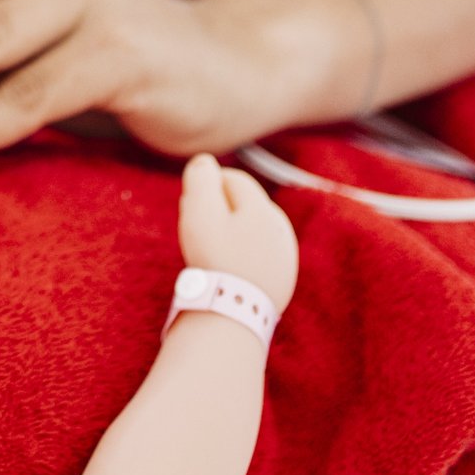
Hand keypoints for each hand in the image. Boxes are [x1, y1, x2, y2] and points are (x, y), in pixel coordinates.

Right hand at [176, 154, 297, 311]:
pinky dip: (243, 254)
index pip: (233, 180)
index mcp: (263, 208)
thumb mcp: (199, 212)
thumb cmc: (214, 258)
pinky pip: (259, 255)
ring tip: (210, 248)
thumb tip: (205, 161)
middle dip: (221, 208)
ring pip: (254, 230)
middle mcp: (280, 227)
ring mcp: (285, 255)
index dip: (207, 186)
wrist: (234, 312)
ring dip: (233, 231)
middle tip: (196, 226)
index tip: (189, 204)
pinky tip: (228, 267)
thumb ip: (200, 179)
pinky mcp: (283, 279)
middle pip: (246, 205)